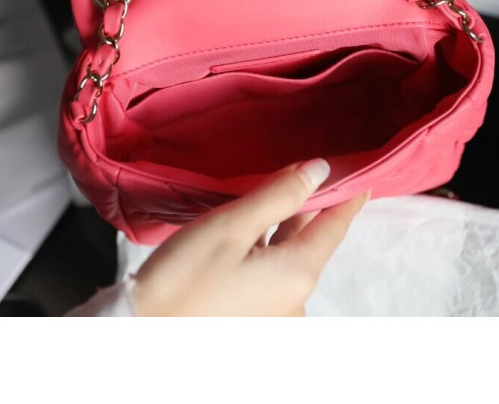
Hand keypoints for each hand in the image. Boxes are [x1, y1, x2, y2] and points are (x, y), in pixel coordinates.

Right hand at [131, 159, 368, 316]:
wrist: (139, 330)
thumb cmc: (183, 276)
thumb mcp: (233, 225)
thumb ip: (281, 195)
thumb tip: (321, 170)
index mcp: (299, 274)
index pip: (336, 225)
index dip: (348, 194)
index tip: (359, 170)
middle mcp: (296, 299)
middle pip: (311, 238)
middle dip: (307, 204)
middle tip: (301, 167)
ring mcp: (276, 311)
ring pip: (289, 253)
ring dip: (282, 224)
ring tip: (270, 190)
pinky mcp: (255, 315)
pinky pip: (271, 271)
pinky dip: (266, 246)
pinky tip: (250, 226)